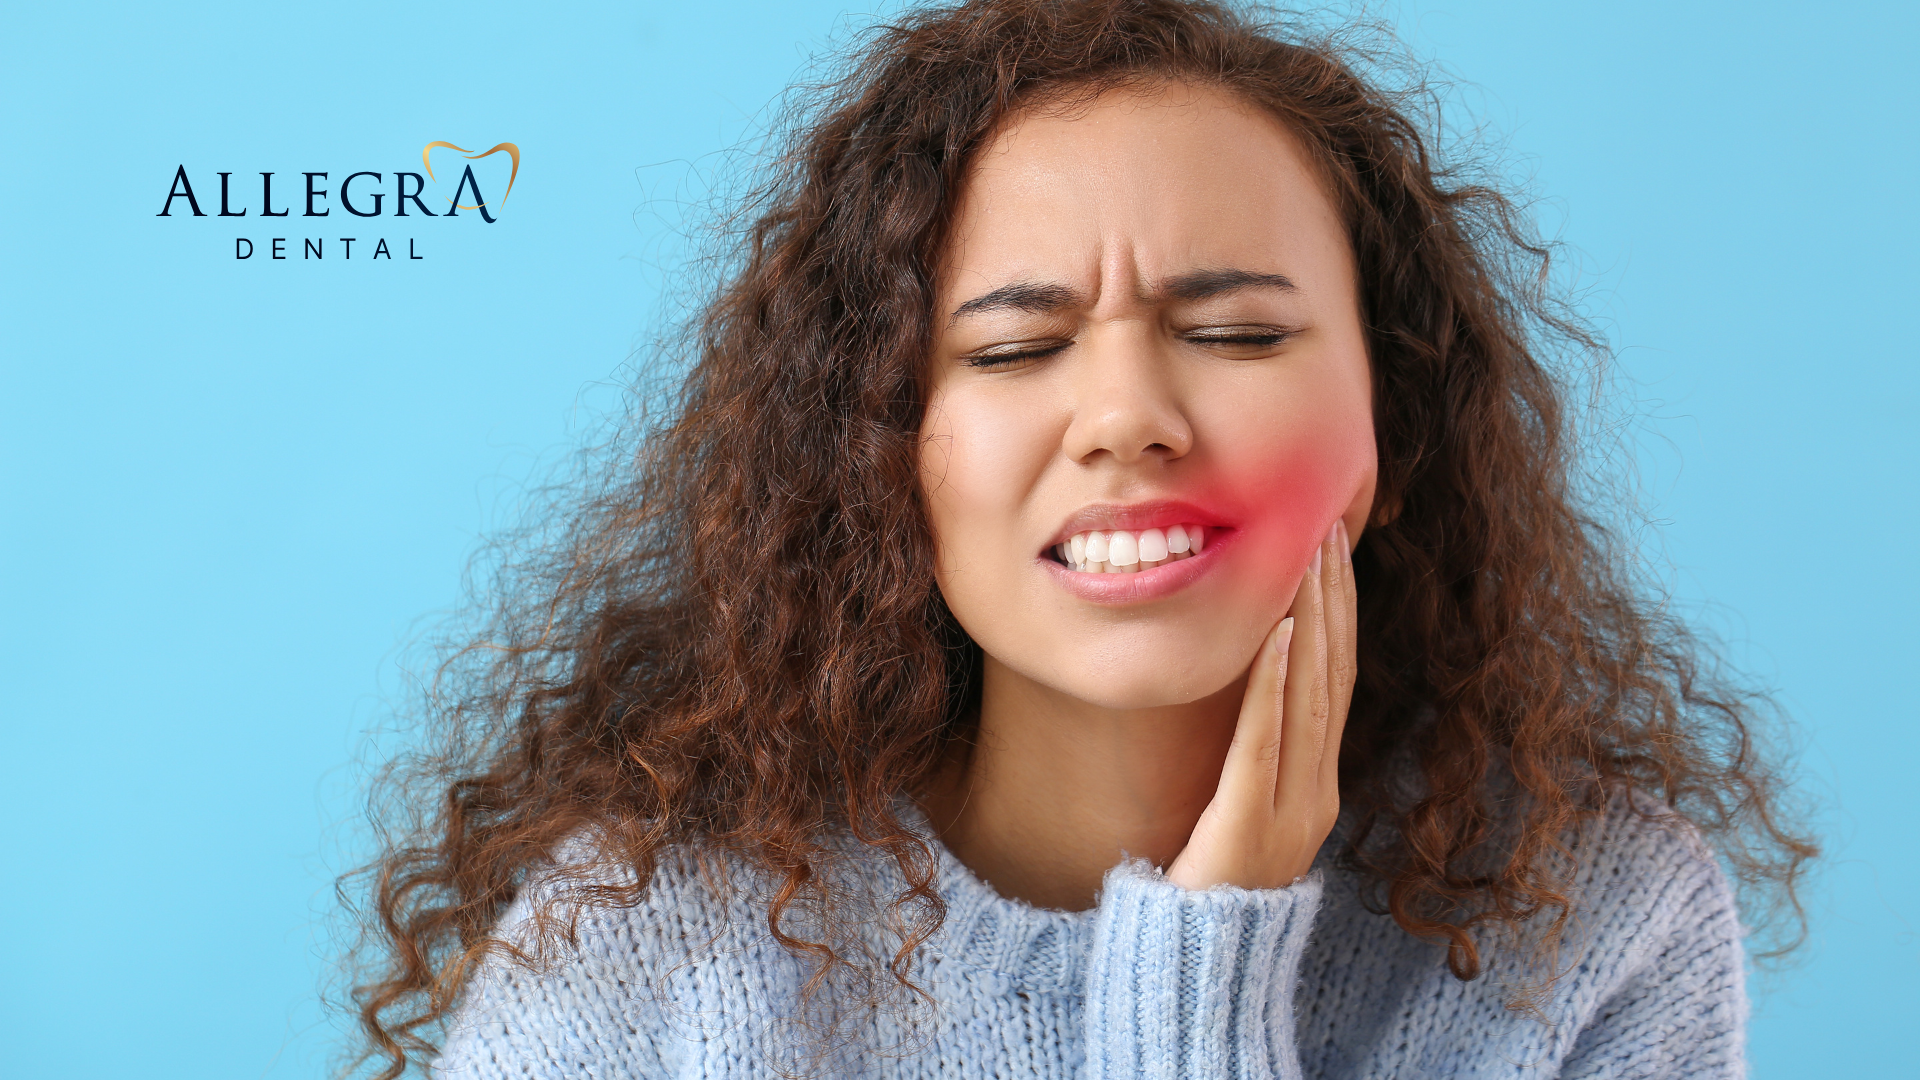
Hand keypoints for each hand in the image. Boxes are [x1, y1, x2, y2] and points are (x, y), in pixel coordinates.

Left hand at [1166, 518, 1356, 890]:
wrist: (1196, 964)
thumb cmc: (1207, 883)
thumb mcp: (1240, 809)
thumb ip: (1255, 755)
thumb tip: (1249, 688)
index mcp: (1318, 786)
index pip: (1337, 681)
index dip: (1340, 612)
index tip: (1333, 549)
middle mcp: (1317, 793)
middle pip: (1334, 675)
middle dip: (1333, 597)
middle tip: (1328, 527)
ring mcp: (1292, 810)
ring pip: (1312, 696)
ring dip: (1313, 618)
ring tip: (1309, 557)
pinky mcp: (1251, 823)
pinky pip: (1267, 739)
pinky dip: (1277, 682)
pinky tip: (1281, 632)